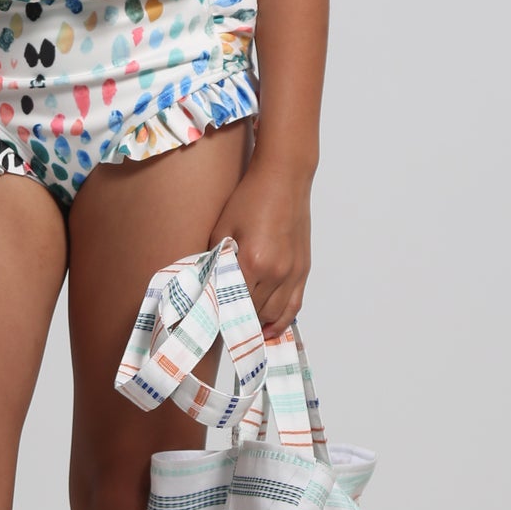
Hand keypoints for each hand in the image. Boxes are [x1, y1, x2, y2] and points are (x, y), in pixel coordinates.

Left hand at [209, 157, 311, 338]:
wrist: (283, 179)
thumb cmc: (250, 199)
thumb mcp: (221, 228)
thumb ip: (215, 261)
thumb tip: (207, 287)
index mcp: (252, 261)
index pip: (232, 304)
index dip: (219, 316)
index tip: (208, 323)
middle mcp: (276, 272)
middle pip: (253, 313)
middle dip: (235, 321)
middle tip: (220, 326)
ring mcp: (293, 272)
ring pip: (273, 314)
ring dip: (257, 323)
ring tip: (241, 328)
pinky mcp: (303, 269)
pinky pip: (293, 306)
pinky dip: (281, 321)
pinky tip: (269, 330)